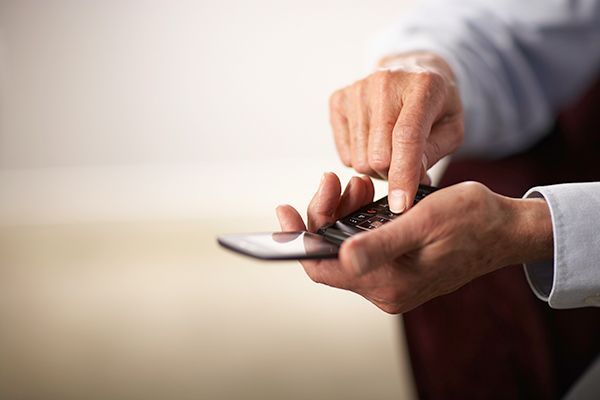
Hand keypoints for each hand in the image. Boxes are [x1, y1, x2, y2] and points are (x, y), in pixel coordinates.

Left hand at [276, 173, 552, 313]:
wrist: (507, 229)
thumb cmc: (471, 220)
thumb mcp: (424, 222)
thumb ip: (381, 243)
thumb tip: (343, 257)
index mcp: (388, 283)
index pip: (322, 267)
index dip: (297, 239)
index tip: (284, 210)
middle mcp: (385, 288)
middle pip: (331, 254)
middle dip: (326, 214)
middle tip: (333, 181)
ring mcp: (392, 279)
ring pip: (346, 246)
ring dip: (344, 213)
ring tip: (357, 183)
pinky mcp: (399, 267)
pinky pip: (364, 243)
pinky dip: (359, 218)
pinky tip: (366, 195)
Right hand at [329, 52, 463, 212]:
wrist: (412, 71)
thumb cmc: (435, 105)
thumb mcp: (452, 128)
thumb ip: (433, 154)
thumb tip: (409, 182)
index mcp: (422, 86)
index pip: (407, 137)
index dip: (403, 175)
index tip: (401, 204)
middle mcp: (384, 82)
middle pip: (379, 155)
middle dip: (393, 173)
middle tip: (406, 165)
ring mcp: (357, 90)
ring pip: (360, 160)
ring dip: (376, 168)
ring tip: (390, 150)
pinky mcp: (338, 100)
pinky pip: (345, 155)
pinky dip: (360, 159)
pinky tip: (373, 142)